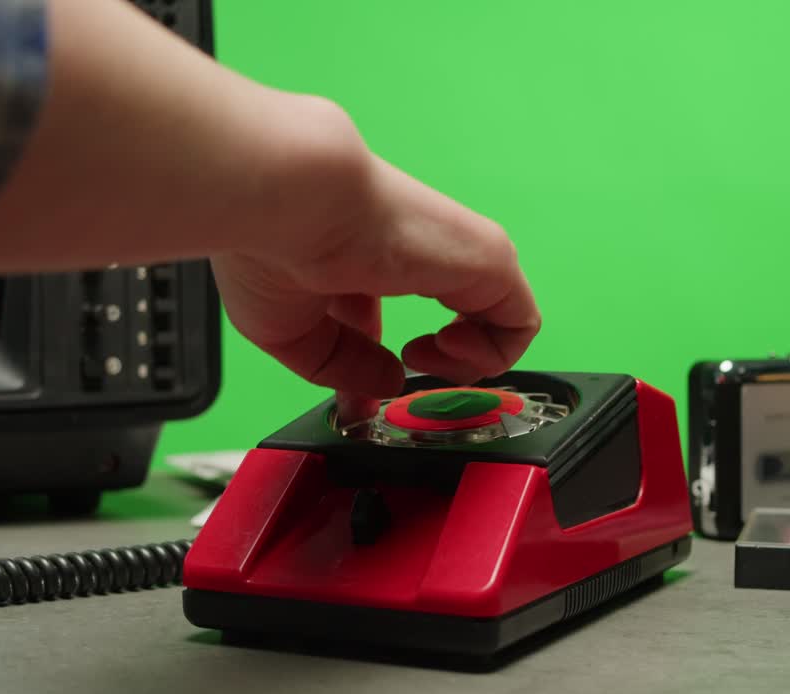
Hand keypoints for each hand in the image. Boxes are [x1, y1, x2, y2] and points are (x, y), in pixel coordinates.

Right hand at [211, 102, 539, 401]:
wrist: (290, 203)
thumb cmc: (270, 250)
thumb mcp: (298, 333)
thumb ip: (345, 367)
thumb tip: (385, 387)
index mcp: (362, 257)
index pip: (383, 313)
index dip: (377, 366)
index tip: (358, 395)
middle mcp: (414, 251)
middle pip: (449, 320)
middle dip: (435, 369)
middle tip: (404, 377)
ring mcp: (455, 253)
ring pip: (495, 321)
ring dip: (466, 364)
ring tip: (424, 356)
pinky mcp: (490, 258)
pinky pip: (519, 323)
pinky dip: (493, 356)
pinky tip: (445, 349)